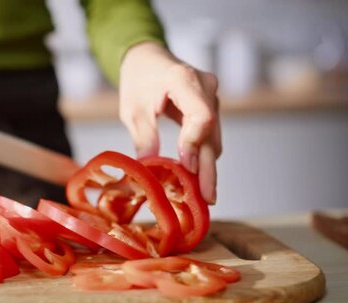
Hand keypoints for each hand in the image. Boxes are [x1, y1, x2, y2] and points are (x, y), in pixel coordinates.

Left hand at [119, 42, 220, 203]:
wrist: (147, 59)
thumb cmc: (138, 80)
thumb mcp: (132, 110)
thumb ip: (143, 136)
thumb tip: (149, 169)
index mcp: (183, 79)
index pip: (201, 116)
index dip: (194, 144)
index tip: (185, 167)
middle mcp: (205, 86)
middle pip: (212, 132)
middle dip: (208, 168)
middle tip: (206, 199)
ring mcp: (211, 96)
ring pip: (214, 137)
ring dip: (206, 165)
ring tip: (200, 195)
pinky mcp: (211, 106)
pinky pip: (211, 135)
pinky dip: (203, 155)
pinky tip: (197, 178)